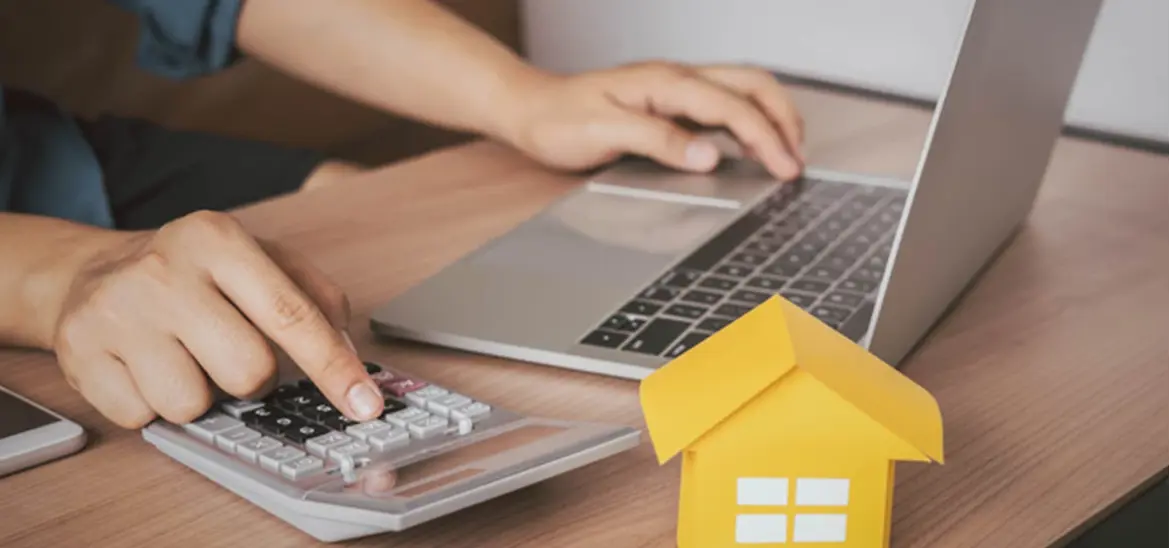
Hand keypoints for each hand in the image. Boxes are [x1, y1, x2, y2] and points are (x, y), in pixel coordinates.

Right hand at [49, 211, 382, 427]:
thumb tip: (348, 357)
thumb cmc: (194, 272)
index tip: (365, 405)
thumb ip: (316, 300)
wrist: (93, 272)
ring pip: (192, 404)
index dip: (333, 368)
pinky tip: (145, 367)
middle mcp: (164, 271)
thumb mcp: (260, 261)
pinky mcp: (79, 353)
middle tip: (230, 352)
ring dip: (199, 394)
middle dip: (253, 378)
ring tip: (183, 357)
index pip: (291, 315)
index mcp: (218, 239)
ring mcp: (116, 312)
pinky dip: (152, 404)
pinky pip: (142, 418)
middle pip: (248, 372)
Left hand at [501, 61, 805, 181]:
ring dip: (771, 116)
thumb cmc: (558, 121)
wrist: (529, 110)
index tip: (785, 168)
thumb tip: (708, 156)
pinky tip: (752, 145)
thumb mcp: (604, 133)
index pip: (731, 106)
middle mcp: (676, 78)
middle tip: (797, 160)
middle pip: (751, 84)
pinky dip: (750, 120)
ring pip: (743, 88)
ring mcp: (675, 87)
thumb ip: (659, 141)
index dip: (765, 138)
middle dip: (783, 119)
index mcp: (664, 82)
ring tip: (788, 151)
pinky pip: (723, 102)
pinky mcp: (670, 101)